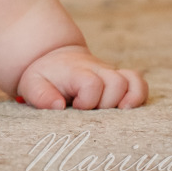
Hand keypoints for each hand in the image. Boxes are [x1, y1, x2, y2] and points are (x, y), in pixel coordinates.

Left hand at [16, 45, 146, 109]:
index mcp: (76, 71)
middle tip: (93, 111)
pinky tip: (127, 108)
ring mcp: (110, 73)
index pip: (92, 84)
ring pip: (132, 82)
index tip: (76, 107)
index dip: (88, 100)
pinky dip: (138, 95)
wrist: (54, 58)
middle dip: (108, 103)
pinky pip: (138, 82)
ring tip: (116, 111)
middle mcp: (97, 69)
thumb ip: (40, 95)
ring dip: (127, 100)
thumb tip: (58, 106)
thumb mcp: (32, 84)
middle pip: (117, 83)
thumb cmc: (44, 76)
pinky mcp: (119, 78)